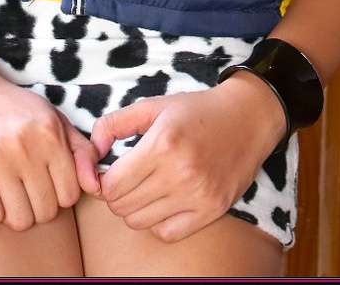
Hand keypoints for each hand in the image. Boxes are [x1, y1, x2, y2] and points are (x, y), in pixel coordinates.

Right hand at [0, 60, 101, 230]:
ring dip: (13, 212)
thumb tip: (95, 185)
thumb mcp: (51, 116)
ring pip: (18, 219)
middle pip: (45, 211)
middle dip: (36, 206)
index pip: (70, 194)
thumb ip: (79, 149)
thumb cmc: (9, 106)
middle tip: (22, 187)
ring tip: (5, 189)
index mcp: (50, 132)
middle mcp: (26, 145)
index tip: (44, 182)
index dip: (58, 194)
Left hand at [89, 73, 287, 242]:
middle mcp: (179, 172)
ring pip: (140, 222)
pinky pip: (167, 233)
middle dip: (117, 194)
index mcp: (162, 143)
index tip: (111, 172)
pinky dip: (158, 222)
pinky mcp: (212, 210)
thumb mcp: (153, 105)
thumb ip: (115, 124)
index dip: (104, 181)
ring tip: (145, 188)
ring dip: (135, 208)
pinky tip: (164, 201)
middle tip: (127, 179)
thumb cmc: (196, 111)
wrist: (247, 118)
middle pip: (123, 206)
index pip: (112, 185)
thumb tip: (92, 149)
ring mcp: (197, 195)